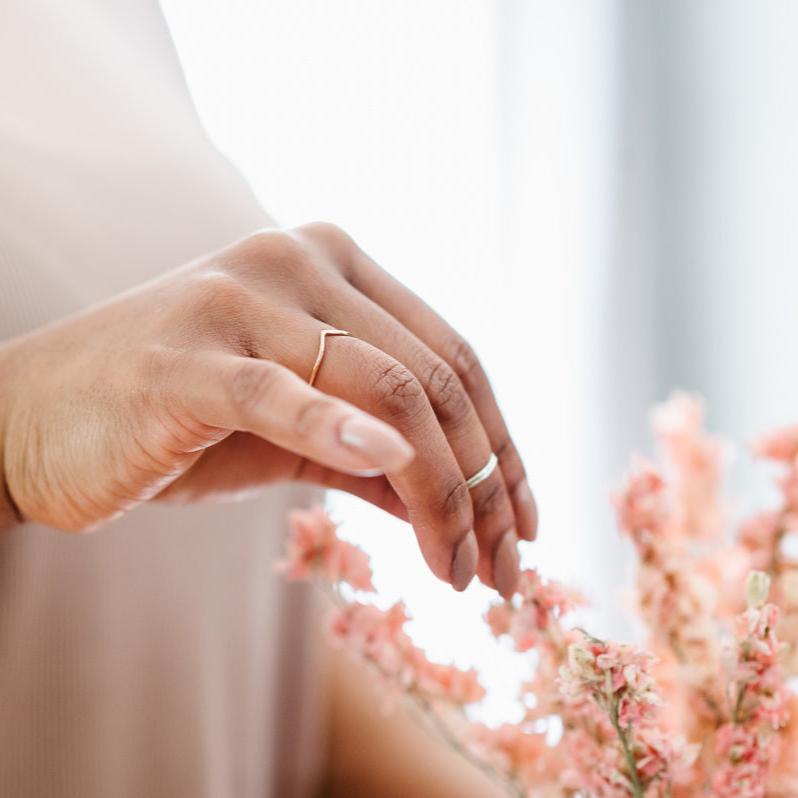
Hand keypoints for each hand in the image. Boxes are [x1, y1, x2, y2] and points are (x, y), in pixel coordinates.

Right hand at [0, 224, 536, 594]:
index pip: (452, 357)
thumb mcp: (299, 434)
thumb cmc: (179, 421)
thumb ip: (379, 454)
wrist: (41, 421)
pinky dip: (345, 435)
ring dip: (441, 492)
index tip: (522, 523)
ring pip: (385, 392)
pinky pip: (283, 395)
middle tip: (500, 569)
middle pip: (433, 380)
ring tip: (459, 572)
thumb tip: (467, 505)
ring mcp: (241, 299)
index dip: (502, 445)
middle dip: (484, 484)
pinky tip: (396, 476)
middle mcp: (299, 263)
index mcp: (334, 267)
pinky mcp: (186, 356)